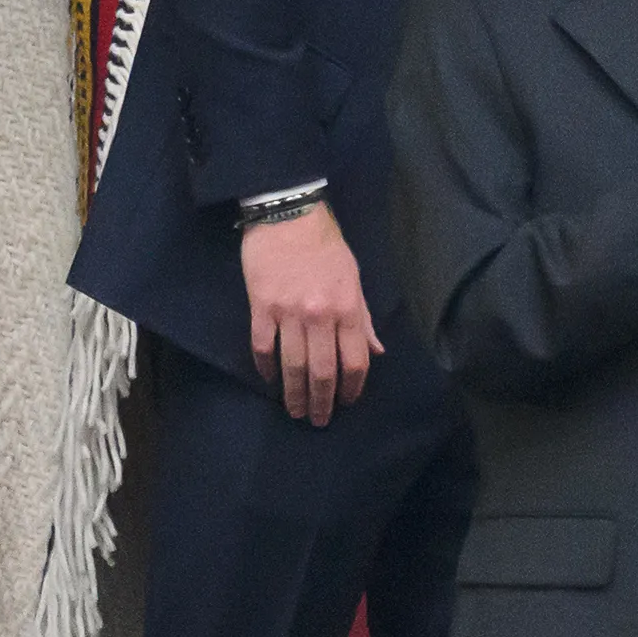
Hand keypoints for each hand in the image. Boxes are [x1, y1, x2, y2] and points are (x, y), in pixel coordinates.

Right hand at [241, 203, 383, 426]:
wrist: (289, 215)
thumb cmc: (326, 246)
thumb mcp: (354, 278)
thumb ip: (363, 318)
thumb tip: (376, 351)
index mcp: (347, 308)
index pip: (355, 361)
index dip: (353, 388)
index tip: (348, 402)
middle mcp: (320, 316)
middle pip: (322, 371)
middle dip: (322, 402)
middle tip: (319, 421)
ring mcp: (288, 313)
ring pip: (292, 366)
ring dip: (294, 394)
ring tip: (295, 411)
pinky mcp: (261, 307)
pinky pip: (263, 347)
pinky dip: (266, 368)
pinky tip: (269, 380)